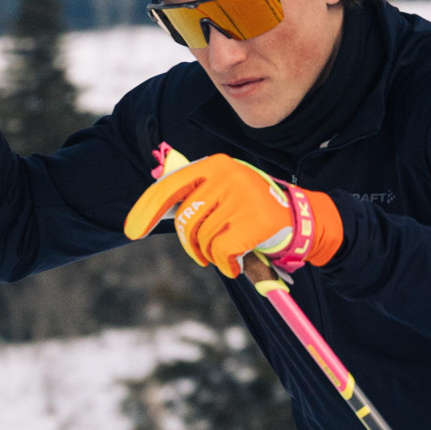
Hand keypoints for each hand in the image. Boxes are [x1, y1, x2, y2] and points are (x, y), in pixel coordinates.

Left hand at [123, 152, 342, 277]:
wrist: (299, 219)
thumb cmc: (250, 209)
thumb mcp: (222, 192)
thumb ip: (191, 195)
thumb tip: (150, 208)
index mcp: (215, 165)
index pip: (169, 187)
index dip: (146, 210)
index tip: (131, 231)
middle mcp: (227, 175)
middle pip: (186, 221)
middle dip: (191, 244)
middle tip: (204, 254)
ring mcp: (243, 196)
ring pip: (203, 240)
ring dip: (211, 256)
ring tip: (228, 253)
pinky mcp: (255, 221)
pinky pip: (222, 252)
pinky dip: (226, 265)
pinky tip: (237, 264)